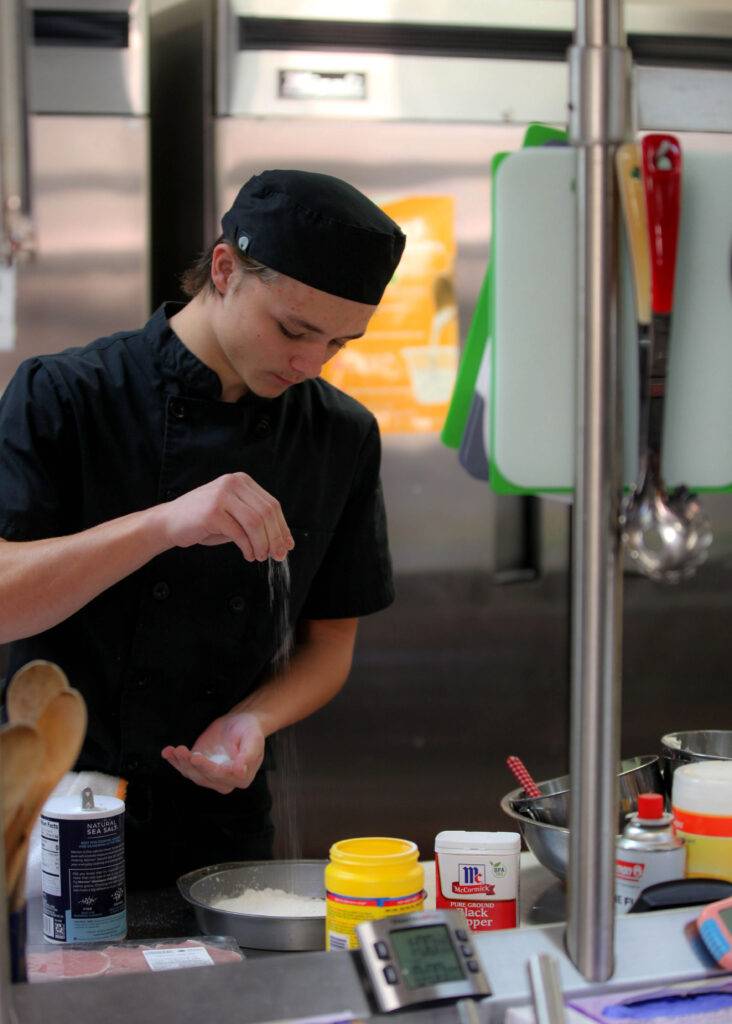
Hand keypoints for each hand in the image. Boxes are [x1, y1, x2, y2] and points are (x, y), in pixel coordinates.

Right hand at [159, 473, 293, 561]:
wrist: (169, 522)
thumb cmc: (204, 522)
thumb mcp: (234, 516)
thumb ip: (257, 523)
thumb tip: (284, 541)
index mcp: (241, 481)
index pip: (272, 504)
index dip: (282, 527)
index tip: (287, 546)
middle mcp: (232, 483)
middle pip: (267, 513)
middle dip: (275, 538)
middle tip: (277, 556)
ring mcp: (222, 496)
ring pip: (255, 523)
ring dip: (262, 544)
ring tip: (260, 557)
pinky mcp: (212, 512)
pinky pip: (239, 533)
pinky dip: (248, 547)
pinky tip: (248, 555)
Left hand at [161, 712, 265, 793]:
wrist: (240, 722)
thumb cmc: (250, 731)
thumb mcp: (253, 740)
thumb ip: (247, 756)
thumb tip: (240, 771)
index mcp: (241, 778)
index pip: (223, 776)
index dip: (211, 769)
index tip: (198, 759)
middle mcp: (224, 781)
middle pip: (205, 776)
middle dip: (193, 764)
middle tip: (184, 752)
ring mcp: (208, 775)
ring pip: (192, 773)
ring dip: (181, 762)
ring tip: (175, 750)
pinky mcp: (197, 766)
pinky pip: (184, 766)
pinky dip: (174, 760)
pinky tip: (167, 752)